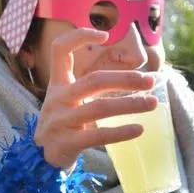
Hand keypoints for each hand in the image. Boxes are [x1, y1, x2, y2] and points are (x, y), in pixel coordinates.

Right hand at [34, 28, 157, 170]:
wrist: (41, 157)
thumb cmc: (63, 123)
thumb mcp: (66, 99)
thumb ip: (88, 86)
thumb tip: (134, 78)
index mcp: (57, 83)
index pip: (60, 50)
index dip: (80, 37)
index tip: (106, 35)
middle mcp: (57, 99)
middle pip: (93, 81)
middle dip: (125, 79)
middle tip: (149, 80)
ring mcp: (60, 121)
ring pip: (99, 108)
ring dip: (130, 105)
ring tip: (152, 104)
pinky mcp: (67, 143)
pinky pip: (98, 135)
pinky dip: (121, 132)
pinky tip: (139, 129)